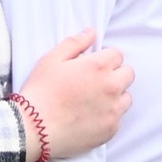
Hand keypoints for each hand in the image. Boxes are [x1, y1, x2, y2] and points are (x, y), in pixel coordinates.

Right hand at [16, 29, 132, 161]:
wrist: (34, 129)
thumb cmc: (40, 92)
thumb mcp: (51, 60)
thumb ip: (75, 43)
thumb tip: (91, 32)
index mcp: (99, 66)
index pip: (117, 54)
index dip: (104, 58)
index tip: (92, 66)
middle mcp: (111, 87)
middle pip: (128, 74)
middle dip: (115, 74)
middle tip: (94, 82)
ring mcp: (113, 110)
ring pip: (126, 98)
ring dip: (115, 96)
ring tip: (94, 101)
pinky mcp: (110, 129)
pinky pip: (118, 118)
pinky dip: (108, 116)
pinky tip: (89, 117)